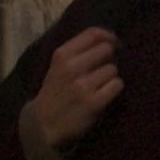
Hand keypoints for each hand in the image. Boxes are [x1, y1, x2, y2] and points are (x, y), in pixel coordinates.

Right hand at [28, 27, 124, 151]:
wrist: (42, 125)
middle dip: (109, 58)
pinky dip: (114, 89)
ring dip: (111, 76)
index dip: (108, 36)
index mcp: (62, 55)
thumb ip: (79, 51)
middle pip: (106, 49)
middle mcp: (72, 67)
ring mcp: (83, 86)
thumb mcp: (58, 66)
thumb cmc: (54, 92)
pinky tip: (105, 94)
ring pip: (113, 69)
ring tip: (100, 85)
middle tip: (103, 69)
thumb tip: (111, 40)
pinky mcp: (94, 103)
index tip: (113, 43)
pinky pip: (117, 85)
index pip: (93, 33)